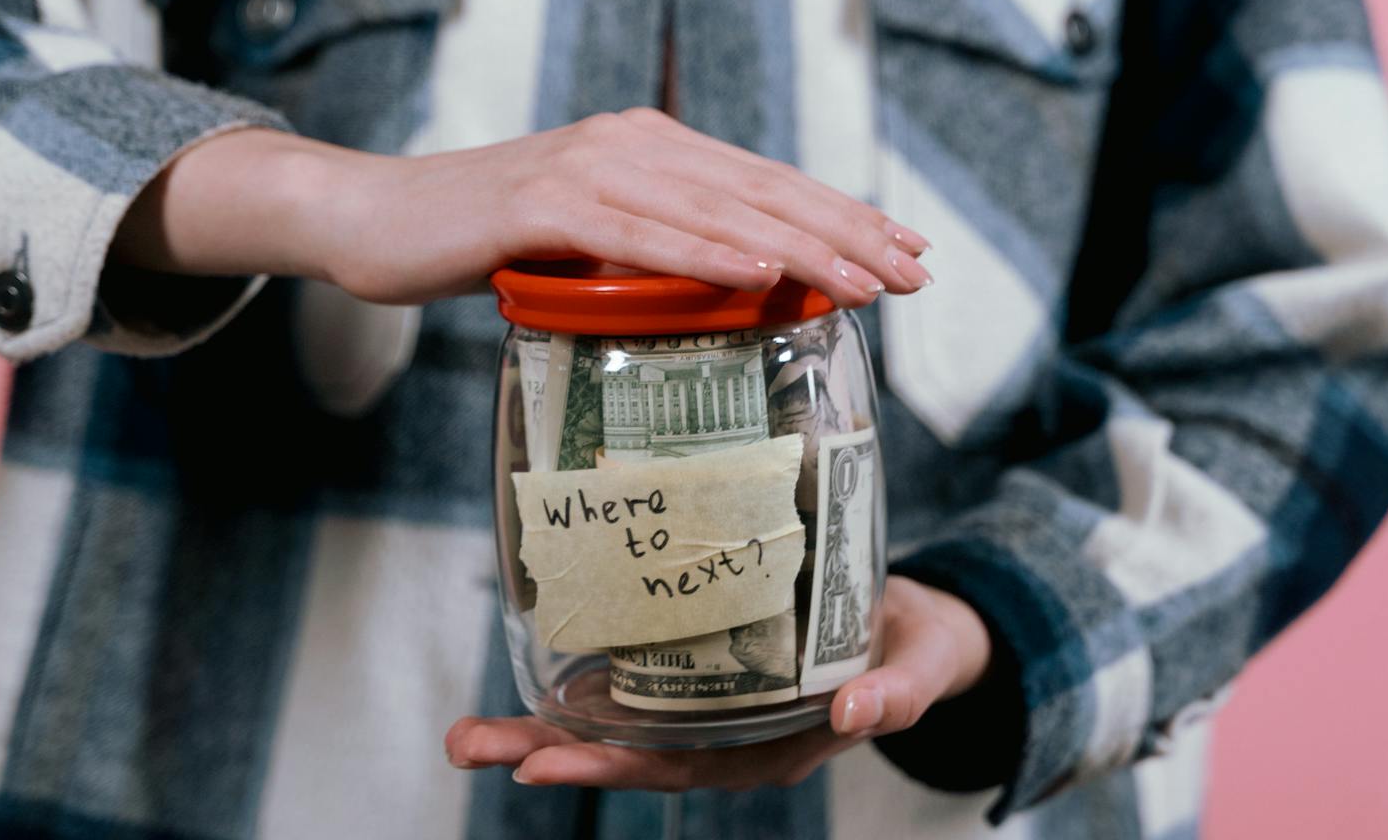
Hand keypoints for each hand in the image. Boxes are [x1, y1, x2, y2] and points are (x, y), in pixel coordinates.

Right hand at [113, 108, 932, 304]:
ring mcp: (587, 167)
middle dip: (848, 232)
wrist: (373, 218)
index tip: (907, 251)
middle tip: (916, 274)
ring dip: (801, 247)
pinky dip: (706, 254)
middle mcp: (630, 142)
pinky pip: (641, 234)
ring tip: (867, 281)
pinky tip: (760, 274)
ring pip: (717, 210)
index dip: (843, 214)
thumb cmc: (482, 239)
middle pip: (761, 189)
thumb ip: (654, 252)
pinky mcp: (543, 202)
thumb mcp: (587, 245)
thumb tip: (738, 289)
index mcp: (648, 147)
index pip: (765, 181)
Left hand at [442, 577, 991, 792]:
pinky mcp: (704, 660)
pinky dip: (578, 680)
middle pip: (625, 751)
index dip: (609, 766)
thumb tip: (854, 715)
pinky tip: (528, 661)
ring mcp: (710, 700)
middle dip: (544, 752)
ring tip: (467, 731)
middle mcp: (728, 732)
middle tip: (468, 743)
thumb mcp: (920, 669)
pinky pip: (636, 677)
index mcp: (771, 747)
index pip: (677, 765)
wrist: (917, 622)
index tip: (542, 763)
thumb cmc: (917, 648)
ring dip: (541, 725)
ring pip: (616, 722)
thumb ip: (894, 694)